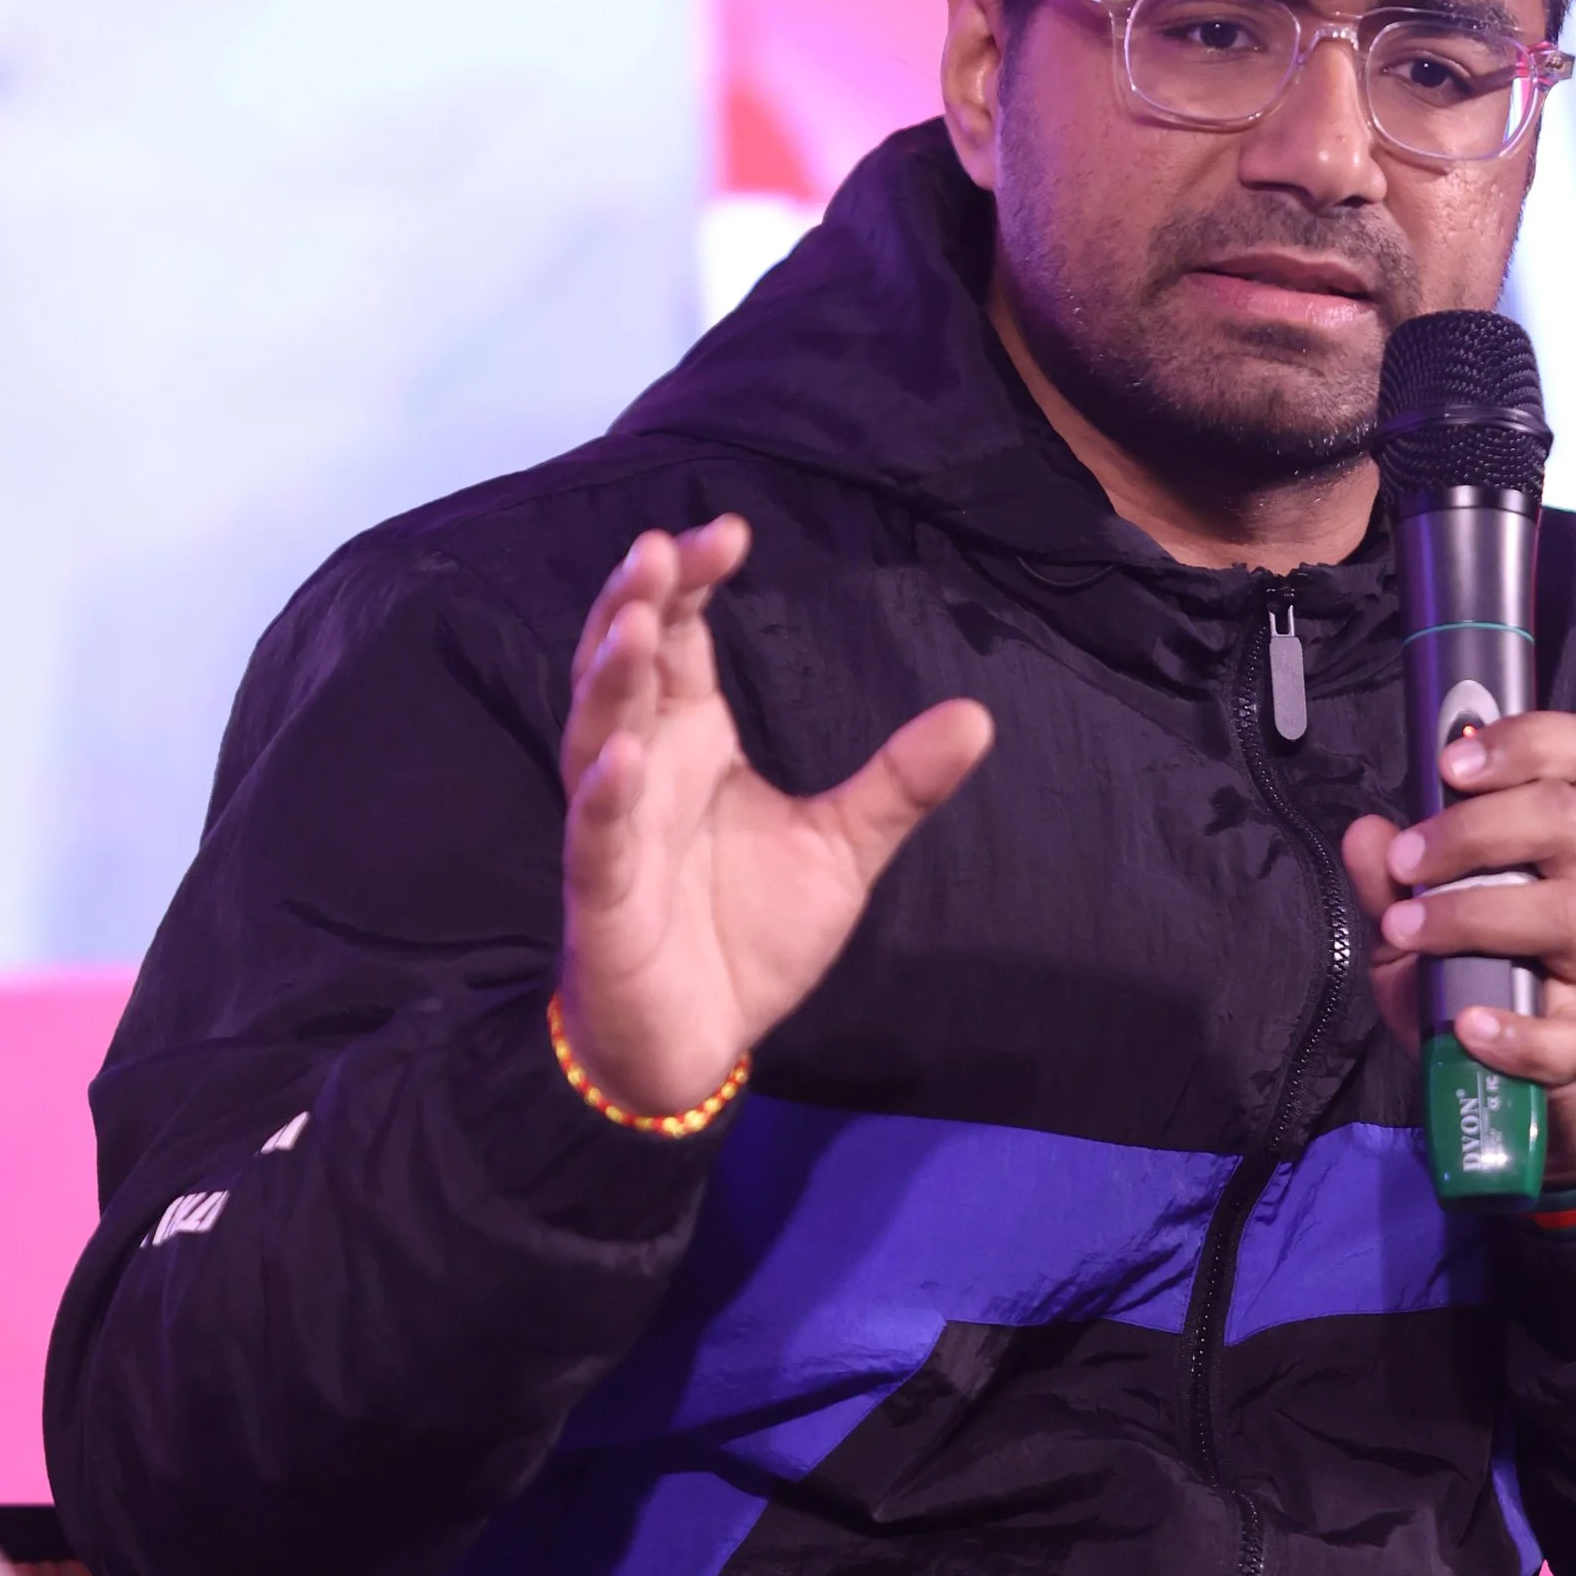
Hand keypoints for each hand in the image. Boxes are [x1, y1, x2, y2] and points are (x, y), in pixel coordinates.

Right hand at [559, 518, 992, 1118]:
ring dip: (610, 678)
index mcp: (693, 742)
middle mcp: (643, 769)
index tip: (731, 531)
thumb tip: (978, 714)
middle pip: (627, 667)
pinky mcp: (602, 897)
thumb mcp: (842, 850)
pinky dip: (608, 797)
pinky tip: (624, 756)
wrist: (695, 1044)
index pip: (682, 640)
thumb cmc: (748, 936)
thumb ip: (898, 783)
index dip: (693, 583)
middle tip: (660, 546)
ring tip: (633, 622)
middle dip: (637, 604)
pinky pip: (598, 838)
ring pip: (596, 736)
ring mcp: (615, 830)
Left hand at [1341, 712, 1575, 1187]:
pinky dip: (1512, 1030)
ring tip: (1410, 934)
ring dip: (1477, 915)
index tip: (1451, 764)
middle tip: (1407, 863)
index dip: (1527, 741)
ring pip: (1568, 913)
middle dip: (1474, 829)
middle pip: (1564, 822)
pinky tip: (1466, 1024)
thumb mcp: (1421, 931)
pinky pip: (1564, 1035)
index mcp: (1558, 846)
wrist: (1543, 1098)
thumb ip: (1392, 885)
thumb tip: (1366, 834)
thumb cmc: (1485, 992)